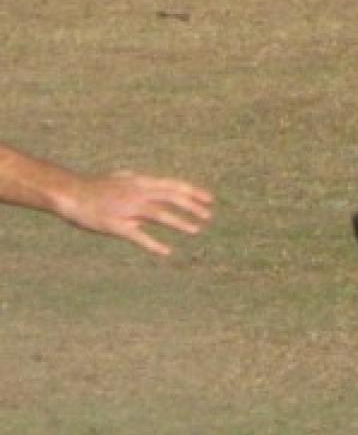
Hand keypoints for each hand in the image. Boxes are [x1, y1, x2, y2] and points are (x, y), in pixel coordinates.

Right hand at [57, 170, 213, 255]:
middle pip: (170, 197)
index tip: (210, 200)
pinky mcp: (115, 224)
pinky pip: (136, 235)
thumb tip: (158, 189)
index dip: (192, 192)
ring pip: (158, 214)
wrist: (69, 194)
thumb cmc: (97, 189)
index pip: (172, 185)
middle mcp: (136, 193)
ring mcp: (126, 208)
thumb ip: (142, 187)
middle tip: (208, 217)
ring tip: (195, 230)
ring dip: (179, 222)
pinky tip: (166, 251)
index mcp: (139, 183)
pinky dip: (152, 244)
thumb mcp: (122, 182)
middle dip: (191, 207)